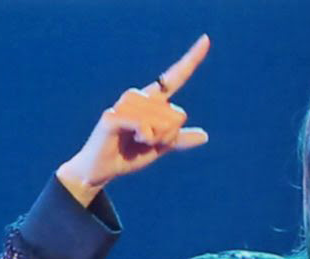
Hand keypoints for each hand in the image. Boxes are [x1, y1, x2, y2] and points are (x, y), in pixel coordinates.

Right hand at [58, 34, 211, 194]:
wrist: (103, 168)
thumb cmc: (129, 154)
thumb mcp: (159, 148)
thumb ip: (179, 139)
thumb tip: (205, 135)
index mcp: (152, 101)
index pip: (174, 78)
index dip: (191, 60)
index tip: (206, 40)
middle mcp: (139, 96)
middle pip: (176, 114)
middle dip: (168, 137)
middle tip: (147, 143)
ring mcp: (124, 104)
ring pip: (162, 120)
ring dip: (156, 138)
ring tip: (138, 142)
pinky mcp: (112, 116)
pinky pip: (143, 125)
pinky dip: (146, 137)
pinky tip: (137, 139)